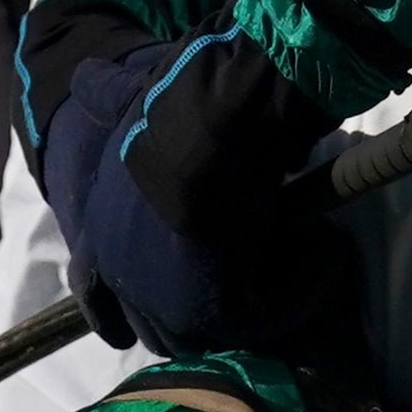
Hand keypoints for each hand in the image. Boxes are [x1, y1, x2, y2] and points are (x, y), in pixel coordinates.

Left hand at [30, 19, 350, 357]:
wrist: (214, 126)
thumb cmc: (174, 106)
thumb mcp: (129, 99)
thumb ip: (107, 95)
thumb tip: (84, 77)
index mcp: (98, 233)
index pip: (91, 289)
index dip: (110, 308)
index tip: (125, 327)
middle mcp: (124, 276)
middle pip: (152, 323)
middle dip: (192, 315)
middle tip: (247, 290)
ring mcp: (167, 302)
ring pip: (210, 334)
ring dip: (255, 306)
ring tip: (299, 267)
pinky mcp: (217, 316)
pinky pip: (266, 321)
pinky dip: (300, 294)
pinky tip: (328, 258)